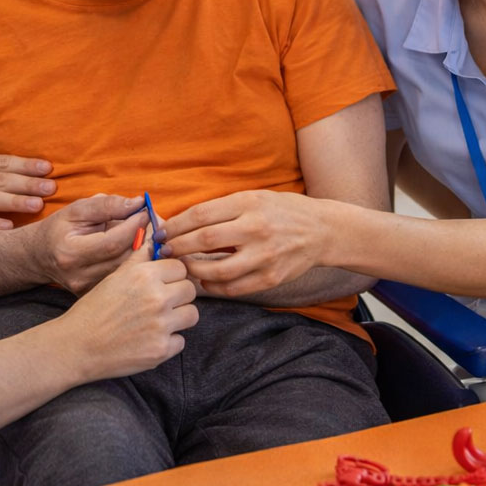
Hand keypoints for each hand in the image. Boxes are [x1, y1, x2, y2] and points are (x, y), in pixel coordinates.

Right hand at [33, 193, 149, 293]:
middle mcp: (80, 276)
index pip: (112, 243)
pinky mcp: (95, 295)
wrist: (40, 256)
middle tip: (153, 224)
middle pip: (124, 260)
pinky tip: (138, 251)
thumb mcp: (78, 209)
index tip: (145, 212)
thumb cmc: (59, 229)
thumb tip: (138, 203)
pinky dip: (135, 264)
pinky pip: (123, 279)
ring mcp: (88, 289)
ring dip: (143, 253)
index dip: (134, 226)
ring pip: (128, 271)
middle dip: (144, 239)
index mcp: (71, 253)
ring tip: (147, 235)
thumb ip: (107, 205)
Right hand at [58, 240, 198, 379]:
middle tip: (159, 303)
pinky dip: (168, 342)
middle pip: (190, 290)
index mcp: (144, 275)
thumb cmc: (94, 309)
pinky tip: (148, 339)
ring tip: (156, 321)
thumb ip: (140, 259)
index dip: (172, 275)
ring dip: (178, 318)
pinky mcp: (161, 350)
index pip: (181, 267)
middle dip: (178, 295)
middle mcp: (156, 298)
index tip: (163, 282)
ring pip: (192, 314)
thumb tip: (158, 240)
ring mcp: (161, 325)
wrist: (78, 346)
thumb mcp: (115, 276)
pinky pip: (181, 341)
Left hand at [160, 190, 326, 297]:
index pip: (200, 214)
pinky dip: (214, 286)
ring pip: (216, 270)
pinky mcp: (271, 278)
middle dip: (178, 247)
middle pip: (204, 241)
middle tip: (165, 251)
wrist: (323, 231)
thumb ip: (223, 209)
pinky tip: (205, 280)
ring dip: (193, 270)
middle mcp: (256, 228)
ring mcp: (264, 255)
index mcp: (248, 203)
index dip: (175, 225)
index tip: (162, 232)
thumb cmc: (283, 211)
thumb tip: (183, 221)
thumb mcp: (255, 197)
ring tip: (183, 267)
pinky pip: (233, 288)